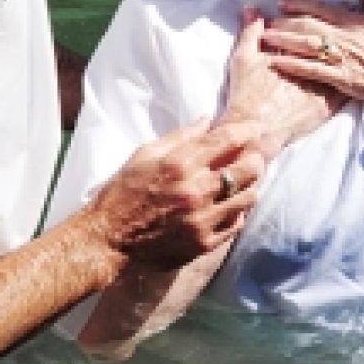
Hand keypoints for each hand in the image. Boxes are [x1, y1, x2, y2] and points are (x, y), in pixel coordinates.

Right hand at [83, 120, 265, 270]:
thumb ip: (180, 137)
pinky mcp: (203, 243)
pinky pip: (236, 224)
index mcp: (180, 164)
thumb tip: (207, 120)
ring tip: (241, 184)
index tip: (254, 130)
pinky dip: (236, 213)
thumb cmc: (123, 192)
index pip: (227, 140)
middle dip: (254, 159)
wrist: (109, 239)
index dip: (247, 131)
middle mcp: (195, 191)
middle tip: (252, 158)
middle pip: (248, 169)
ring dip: (249, 187)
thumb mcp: (145, 154)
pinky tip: (228, 207)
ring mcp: (202, 219)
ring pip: (248, 198)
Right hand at [218, 8, 343, 156]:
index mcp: (294, 51)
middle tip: (330, 24)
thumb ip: (250, 33)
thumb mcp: (244, 60)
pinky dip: (349, 79)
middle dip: (329, 32)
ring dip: (345, 51)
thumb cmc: (248, 95)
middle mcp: (313, 66)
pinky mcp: (328, 105)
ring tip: (348, 41)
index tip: (307, 14)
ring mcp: (323, 86)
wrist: (256, 132)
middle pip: (326, 43)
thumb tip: (252, 9)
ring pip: (340, 63)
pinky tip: (354, 70)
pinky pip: (345, 90)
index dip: (308, 19)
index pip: (306, 29)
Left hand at [263, 0, 363, 106]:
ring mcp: (345, 57)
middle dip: (286, 23)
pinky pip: (313, 70)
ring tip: (265, 38)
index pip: (324, 8)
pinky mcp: (344, 79)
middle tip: (267, 22)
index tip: (283, 3)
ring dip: (284, 40)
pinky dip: (293, 65)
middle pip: (310, 25)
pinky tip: (277, 62)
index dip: (301, 4)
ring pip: (307, 45)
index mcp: (360, 22)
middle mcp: (349, 36)